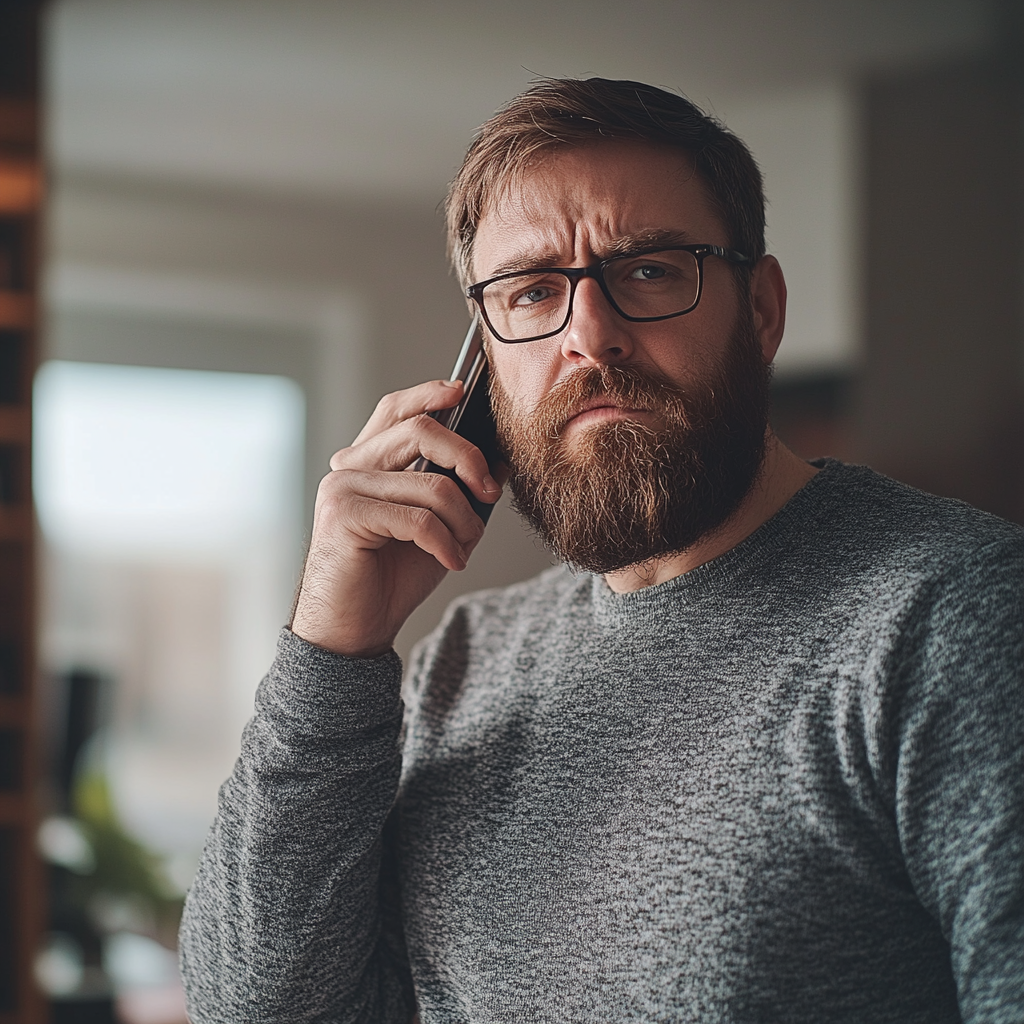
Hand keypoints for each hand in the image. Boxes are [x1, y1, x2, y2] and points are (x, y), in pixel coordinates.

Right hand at [290, 379, 501, 657]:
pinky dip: (447, 543)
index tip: (463, 392)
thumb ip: (461, 490)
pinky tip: (451, 561)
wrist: (355, 630)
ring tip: (465, 545)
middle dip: (469, 459)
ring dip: (464, 519)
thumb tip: (499, 460)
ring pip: (429, 483)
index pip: (396, 409)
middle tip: (490, 494)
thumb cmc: (392, 577)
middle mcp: (349, 468)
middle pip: (421, 432)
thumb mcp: (441, 526)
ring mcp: (342, 490)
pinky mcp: (344, 517)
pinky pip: (418, 518)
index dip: (430, 394)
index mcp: (367, 462)